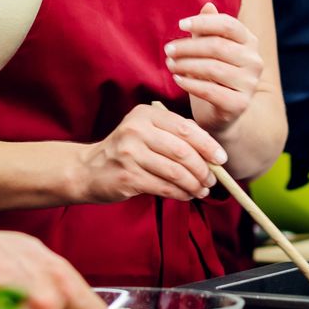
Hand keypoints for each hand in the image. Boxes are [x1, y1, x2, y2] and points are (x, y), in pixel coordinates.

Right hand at [77, 103, 225, 204]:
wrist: (87, 169)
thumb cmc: (125, 150)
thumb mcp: (146, 132)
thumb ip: (175, 135)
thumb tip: (212, 152)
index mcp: (144, 114)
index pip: (185, 128)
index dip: (208, 145)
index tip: (221, 159)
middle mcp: (135, 130)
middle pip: (182, 151)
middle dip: (203, 168)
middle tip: (212, 179)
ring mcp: (129, 154)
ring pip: (175, 172)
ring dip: (194, 184)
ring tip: (202, 190)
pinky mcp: (127, 177)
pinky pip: (164, 187)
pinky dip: (180, 194)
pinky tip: (186, 195)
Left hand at [165, 2, 262, 132]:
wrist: (221, 111)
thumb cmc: (212, 74)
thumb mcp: (209, 49)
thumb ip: (208, 29)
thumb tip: (207, 5)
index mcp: (249, 42)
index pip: (228, 25)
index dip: (203, 22)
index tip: (180, 25)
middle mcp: (254, 61)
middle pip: (218, 47)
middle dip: (188, 47)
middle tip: (168, 49)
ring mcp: (249, 84)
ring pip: (213, 69)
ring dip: (186, 65)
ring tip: (170, 64)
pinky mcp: (239, 104)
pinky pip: (210, 91)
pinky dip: (190, 84)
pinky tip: (177, 79)